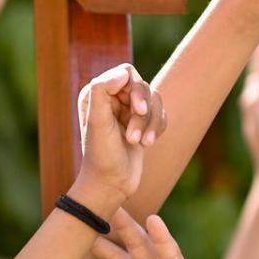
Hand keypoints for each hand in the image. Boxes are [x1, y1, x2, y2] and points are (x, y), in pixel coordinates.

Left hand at [74, 65, 164, 208]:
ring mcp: (128, 111)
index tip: (138, 110)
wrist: (110, 184)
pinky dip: (158, 129)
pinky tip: (147, 145)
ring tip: (140, 144)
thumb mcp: (97, 122)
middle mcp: (112, 99)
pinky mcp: (143, 124)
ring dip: (151, 123)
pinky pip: (161, 115)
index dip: (136, 89)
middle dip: (143, 112)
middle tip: (134, 136)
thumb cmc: (100, 155)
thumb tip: (122, 73)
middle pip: (143, 86)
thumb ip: (102, 91)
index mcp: (97, 93)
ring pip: (155, 101)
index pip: (126, 73)